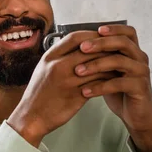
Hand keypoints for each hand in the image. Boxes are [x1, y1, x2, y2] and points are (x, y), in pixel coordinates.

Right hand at [7, 31, 117, 146]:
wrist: (31, 117)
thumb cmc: (39, 92)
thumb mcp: (44, 68)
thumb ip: (60, 56)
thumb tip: (81, 45)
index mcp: (50, 57)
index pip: (75, 37)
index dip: (91, 34)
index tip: (102, 36)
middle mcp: (58, 66)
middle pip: (89, 50)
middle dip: (105, 48)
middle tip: (117, 48)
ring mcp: (67, 81)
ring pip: (96, 66)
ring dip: (110, 64)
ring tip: (120, 63)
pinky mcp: (76, 96)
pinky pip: (97, 84)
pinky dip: (108, 80)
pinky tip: (114, 79)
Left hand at [74, 24, 151, 151]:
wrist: (135, 116)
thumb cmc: (119, 91)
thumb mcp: (108, 71)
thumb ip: (101, 57)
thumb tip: (78, 43)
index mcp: (133, 51)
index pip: (128, 32)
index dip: (114, 28)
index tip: (96, 29)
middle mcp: (140, 58)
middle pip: (123, 42)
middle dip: (101, 43)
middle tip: (82, 48)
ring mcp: (142, 72)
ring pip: (119, 61)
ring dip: (96, 64)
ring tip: (78, 71)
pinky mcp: (140, 88)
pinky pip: (119, 83)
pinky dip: (100, 87)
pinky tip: (85, 91)